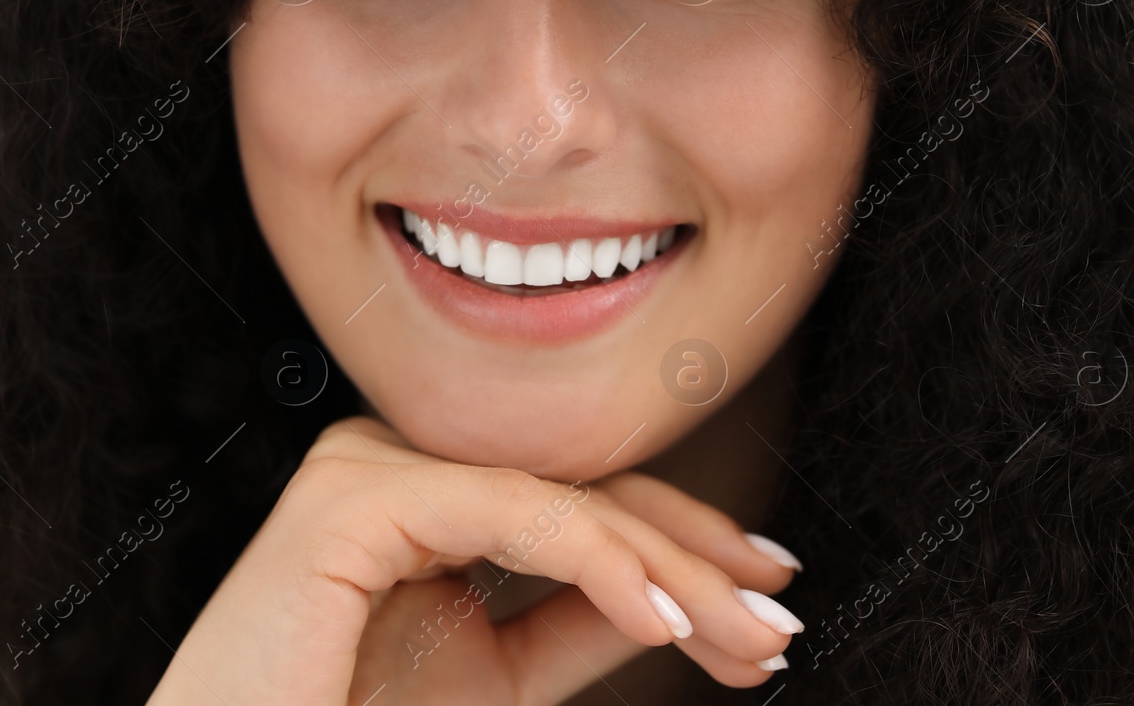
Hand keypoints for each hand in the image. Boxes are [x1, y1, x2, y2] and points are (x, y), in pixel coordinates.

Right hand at [145, 416, 801, 705]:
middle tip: (778, 618)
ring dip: (669, 567)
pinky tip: (666, 621)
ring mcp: (370, 461)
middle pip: (578, 487)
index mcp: (421, 488)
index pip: (573, 495)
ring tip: (746, 635)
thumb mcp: (492, 678)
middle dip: (692, 558)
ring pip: (558, 495)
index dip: (678, 542)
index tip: (765, 590)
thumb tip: (683, 597)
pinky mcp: (354, 493)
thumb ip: (574, 624)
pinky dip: (600, 562)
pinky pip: (510, 511)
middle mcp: (395, 456)